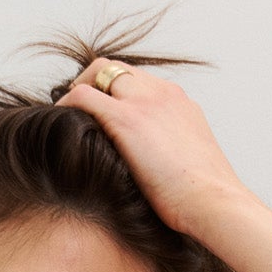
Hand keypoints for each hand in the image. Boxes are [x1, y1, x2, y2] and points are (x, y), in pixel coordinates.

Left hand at [54, 56, 249, 240]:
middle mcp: (164, 93)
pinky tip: (57, 123)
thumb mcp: (190, 170)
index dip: (117, 92)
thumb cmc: (205, 202)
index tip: (102, 111)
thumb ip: (171, 160)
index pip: (141, 82)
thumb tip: (156, 180)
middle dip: (94, 82)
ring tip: (65, 115)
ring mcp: (146, 101)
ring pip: (101, 71)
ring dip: (79, 88)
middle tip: (76, 108)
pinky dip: (67, 104)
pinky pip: (83, 96)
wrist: (215, 203)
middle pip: (120, 69)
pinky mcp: (127, 118)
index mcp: (181, 105)